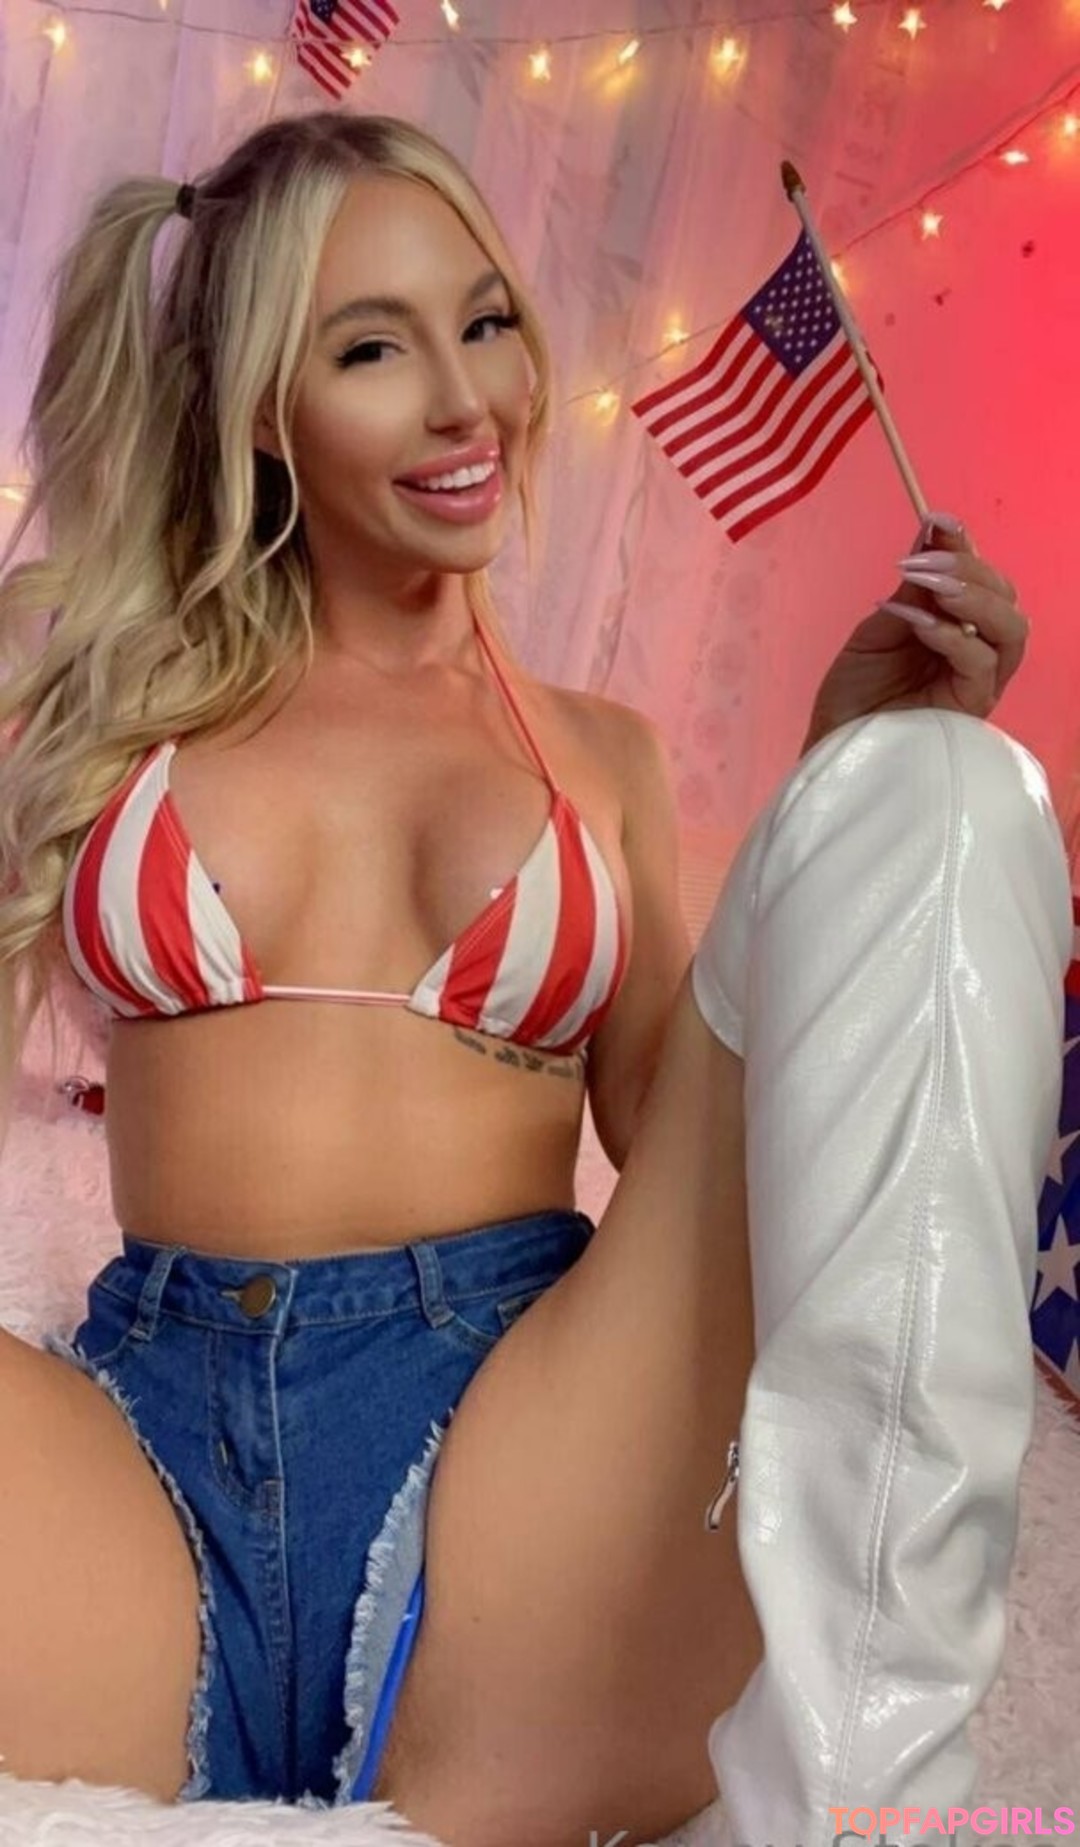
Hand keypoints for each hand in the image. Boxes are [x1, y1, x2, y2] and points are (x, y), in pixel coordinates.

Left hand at [800, 512, 1028, 753]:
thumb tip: (930, 530)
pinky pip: (981, 663)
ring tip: (926, 582)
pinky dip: (950, 634)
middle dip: (969, 567)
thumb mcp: (879, 629)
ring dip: (970, 596)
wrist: (833, 749)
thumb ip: (911, 589)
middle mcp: (979, 654)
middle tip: (922, 557)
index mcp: (960, 632)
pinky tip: (914, 621)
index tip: (935, 516)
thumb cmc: (854, 698)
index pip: (982, 581)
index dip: (966, 546)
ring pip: (1009, 628)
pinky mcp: (973, 709)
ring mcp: (980, 682)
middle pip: (1006, 599)